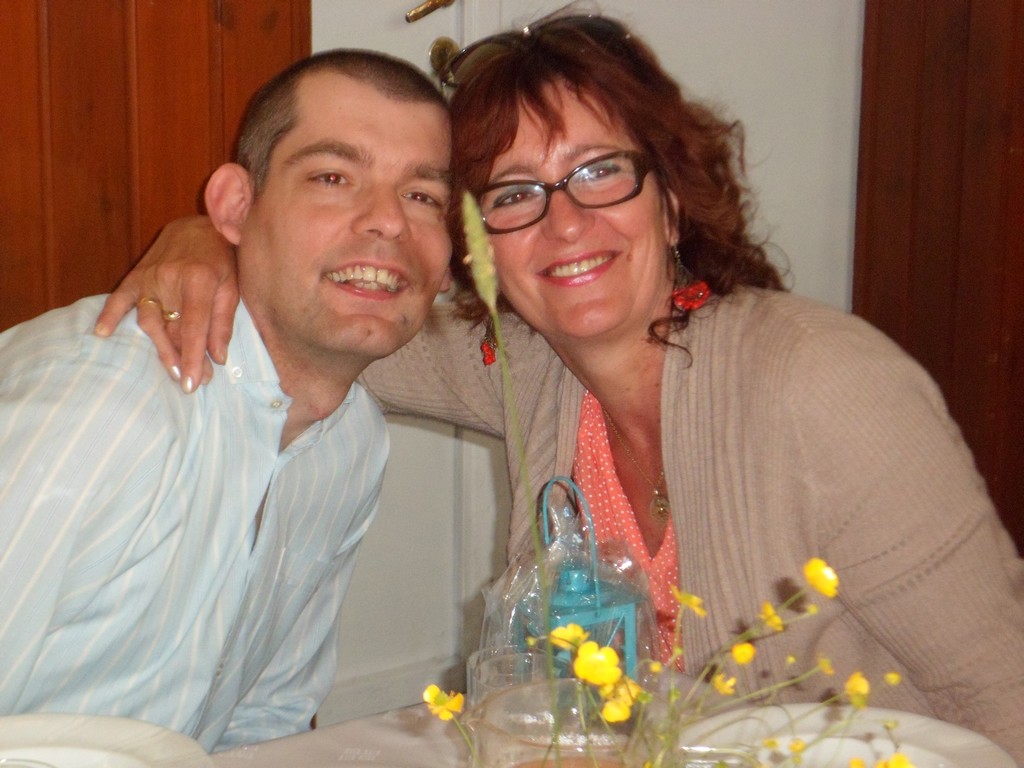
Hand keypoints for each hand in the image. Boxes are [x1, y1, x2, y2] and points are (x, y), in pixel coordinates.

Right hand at [94, 215, 238, 392]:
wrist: (201, 225)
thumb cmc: (222, 259)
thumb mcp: (233, 287)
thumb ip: (224, 322)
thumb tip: (219, 358)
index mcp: (199, 280)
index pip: (194, 326)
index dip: (194, 356)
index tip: (194, 382)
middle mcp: (170, 279)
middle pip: (171, 328)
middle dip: (182, 359)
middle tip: (191, 384)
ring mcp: (150, 277)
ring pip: (149, 321)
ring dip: (160, 348)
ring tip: (172, 372)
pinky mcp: (136, 275)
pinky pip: (119, 297)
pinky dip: (110, 314)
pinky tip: (102, 333)